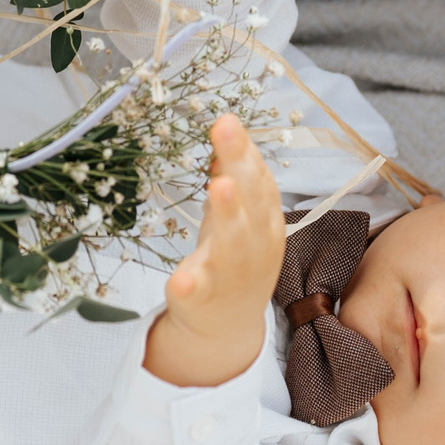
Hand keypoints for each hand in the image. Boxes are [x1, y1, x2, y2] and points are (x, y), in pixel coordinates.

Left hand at [144, 116, 284, 387]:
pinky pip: (198, 293)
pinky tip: (180, 278)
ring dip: (228, 214)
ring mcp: (230, 274)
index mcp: (264, 221)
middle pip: (251, 203)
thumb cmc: (233, 258)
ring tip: (219, 186)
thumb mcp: (239, 214)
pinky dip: (191, 285)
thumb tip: (225, 127)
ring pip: (233, 244)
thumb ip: (234, 174)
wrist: (228, 326)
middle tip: (225, 130)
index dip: (244, 150)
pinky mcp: (204, 299)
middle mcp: (255, 245)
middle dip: (240, 166)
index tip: (226, 118)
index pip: (259, 181)